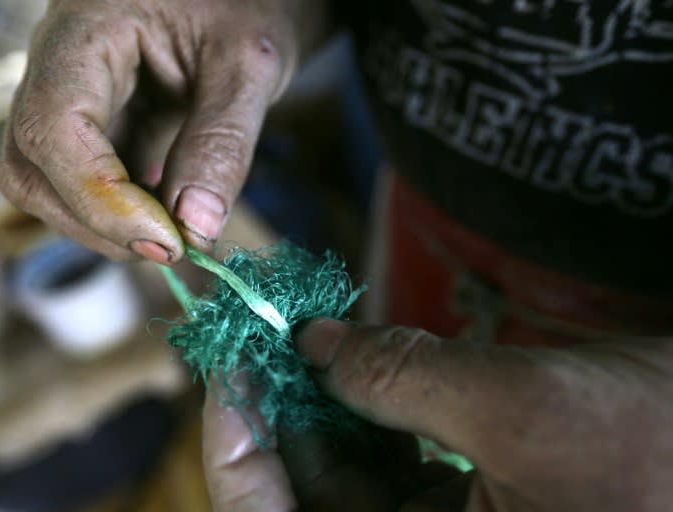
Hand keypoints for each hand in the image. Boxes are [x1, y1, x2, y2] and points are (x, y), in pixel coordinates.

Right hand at [0, 0, 327, 262]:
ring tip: (176, 231)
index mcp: (86, 29)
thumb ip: (222, 142)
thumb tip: (196, 228)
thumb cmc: (244, 4)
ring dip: (105, 224)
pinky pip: (81, 181)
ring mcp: (67, 96)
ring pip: (47, 182)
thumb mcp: (249, 64)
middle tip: (174, 246)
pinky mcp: (90, 122)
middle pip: (32, 167)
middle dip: (97, 224)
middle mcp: (58, 64)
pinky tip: (167, 213)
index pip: (54, 128)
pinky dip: (120, 212)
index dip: (101, 200)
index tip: (167, 241)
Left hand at [205, 318, 672, 510]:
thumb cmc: (660, 449)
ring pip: (343, 476)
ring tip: (307, 334)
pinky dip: (368, 408)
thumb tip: (313, 343)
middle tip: (265, 331)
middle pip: (306, 496)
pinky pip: (386, 464)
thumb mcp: (520, 406)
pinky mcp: (461, 510)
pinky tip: (359, 357)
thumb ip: (401, 374)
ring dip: (322, 402)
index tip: (229, 364)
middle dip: (281, 411)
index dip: (238, 445)